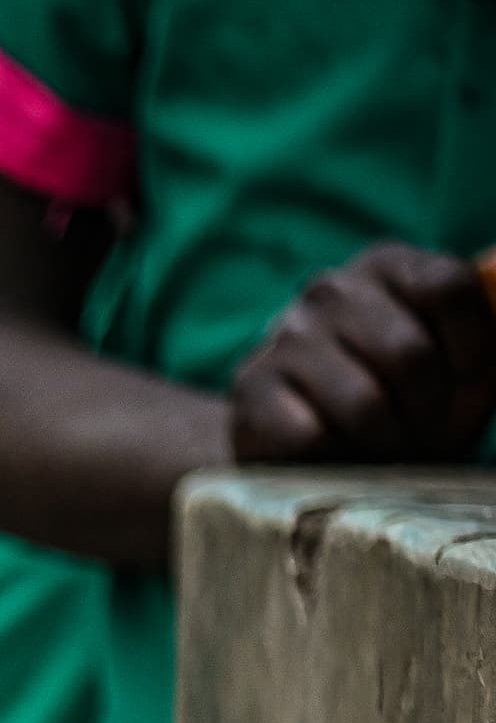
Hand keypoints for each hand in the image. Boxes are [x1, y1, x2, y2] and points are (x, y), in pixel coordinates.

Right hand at [228, 243, 495, 464]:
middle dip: (428, 409)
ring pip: (363, 402)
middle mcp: (329, 289)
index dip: (472, 350)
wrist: (310, 447)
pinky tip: (333, 452)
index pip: (448, 287)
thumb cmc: (405, 401)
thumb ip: (488, 336)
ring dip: (385, 440)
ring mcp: (283, 336)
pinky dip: (335, 457)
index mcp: (387, 265)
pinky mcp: (251, 389)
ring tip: (383, 445)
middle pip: (408, 352)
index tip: (468, 386)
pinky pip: (313, 435)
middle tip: (422, 429)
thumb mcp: (461, 367)